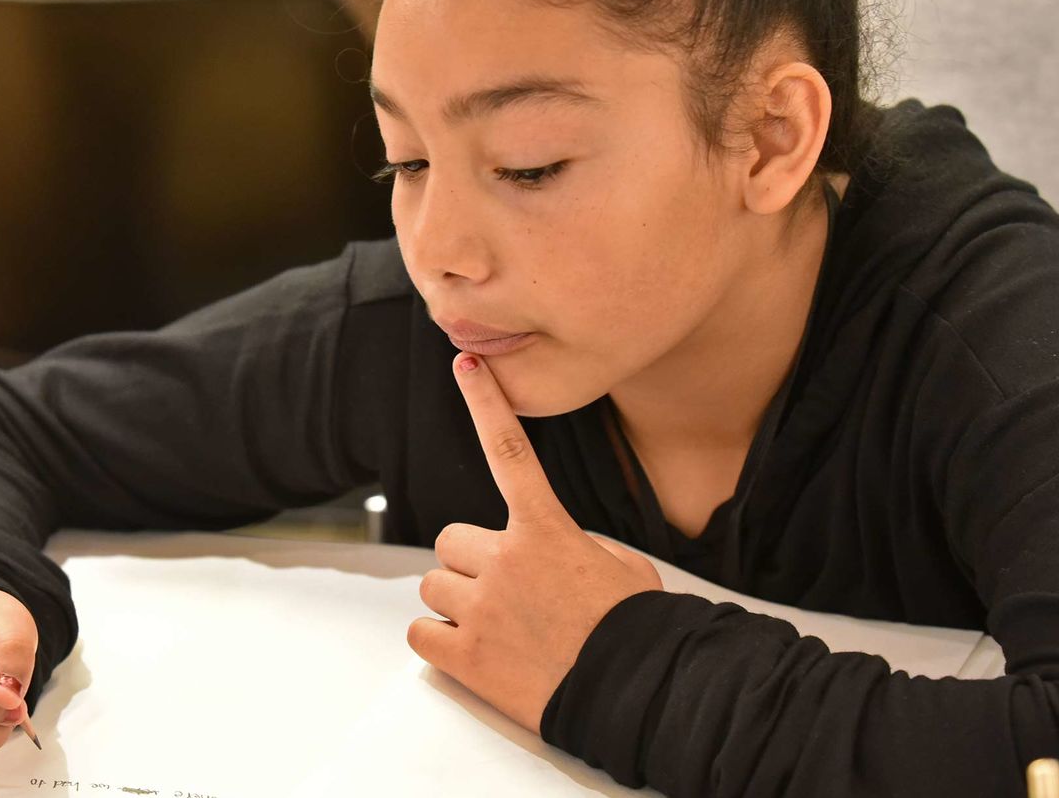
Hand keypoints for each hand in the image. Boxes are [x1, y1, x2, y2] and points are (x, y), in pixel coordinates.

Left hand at [408, 353, 661, 732]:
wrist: (638, 693)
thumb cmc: (635, 632)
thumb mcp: (621, 568)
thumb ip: (575, 548)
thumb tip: (550, 559)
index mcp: (548, 531)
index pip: (510, 451)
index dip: (486, 404)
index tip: (466, 365)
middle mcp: (506, 561)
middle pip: (450, 540)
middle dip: (469, 564)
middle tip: (503, 593)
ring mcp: (482, 608)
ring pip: (432, 587)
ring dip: (456, 605)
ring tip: (499, 630)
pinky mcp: (465, 656)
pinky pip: (420, 634)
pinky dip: (438, 644)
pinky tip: (475, 654)